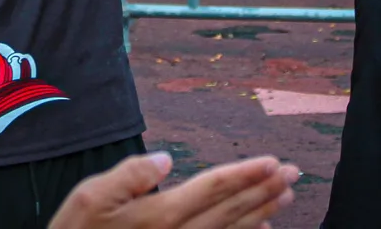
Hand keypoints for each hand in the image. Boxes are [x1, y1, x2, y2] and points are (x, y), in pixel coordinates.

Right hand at [49, 152, 298, 228]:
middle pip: (229, 210)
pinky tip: (260, 228)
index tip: (272, 161)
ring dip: (261, 211)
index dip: (244, 174)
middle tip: (292, 172)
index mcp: (159, 215)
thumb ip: (129, 176)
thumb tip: (165, 158)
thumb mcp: (88, 197)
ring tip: (286, 194)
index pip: (211, 189)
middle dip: (263, 189)